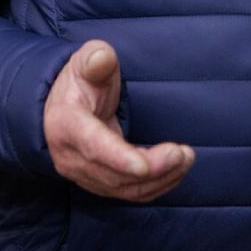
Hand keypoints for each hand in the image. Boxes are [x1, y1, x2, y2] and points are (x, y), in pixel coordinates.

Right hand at [44, 40, 193, 201]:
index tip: (144, 166)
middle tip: (183, 154)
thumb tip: (102, 57)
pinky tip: (176, 170)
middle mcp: (70, 156)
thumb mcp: (85, 62)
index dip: (118, 158)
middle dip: (153, 168)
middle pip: (114, 173)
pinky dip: (156, 186)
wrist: (64, 106)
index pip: (92, 146)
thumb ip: (95, 59)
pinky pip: (130, 193)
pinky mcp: (99, 183)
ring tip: (186, 159)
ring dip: (160, 178)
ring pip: (124, 188)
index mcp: (65, 124)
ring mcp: (84, 174)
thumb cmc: (80, 81)